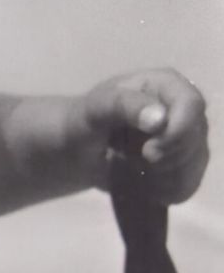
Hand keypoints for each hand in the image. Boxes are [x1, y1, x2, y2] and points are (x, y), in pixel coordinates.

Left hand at [78, 70, 208, 203]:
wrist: (78, 147)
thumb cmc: (85, 120)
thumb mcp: (95, 109)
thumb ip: (124, 106)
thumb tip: (161, 119)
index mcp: (166, 84)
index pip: (192, 105)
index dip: (177, 132)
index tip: (150, 153)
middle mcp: (183, 109)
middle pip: (194, 139)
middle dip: (164, 157)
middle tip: (131, 158)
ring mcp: (188, 136)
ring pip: (193, 164)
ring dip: (160, 174)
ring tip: (130, 164)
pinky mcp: (184, 162)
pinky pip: (186, 183)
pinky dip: (161, 188)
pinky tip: (139, 179)